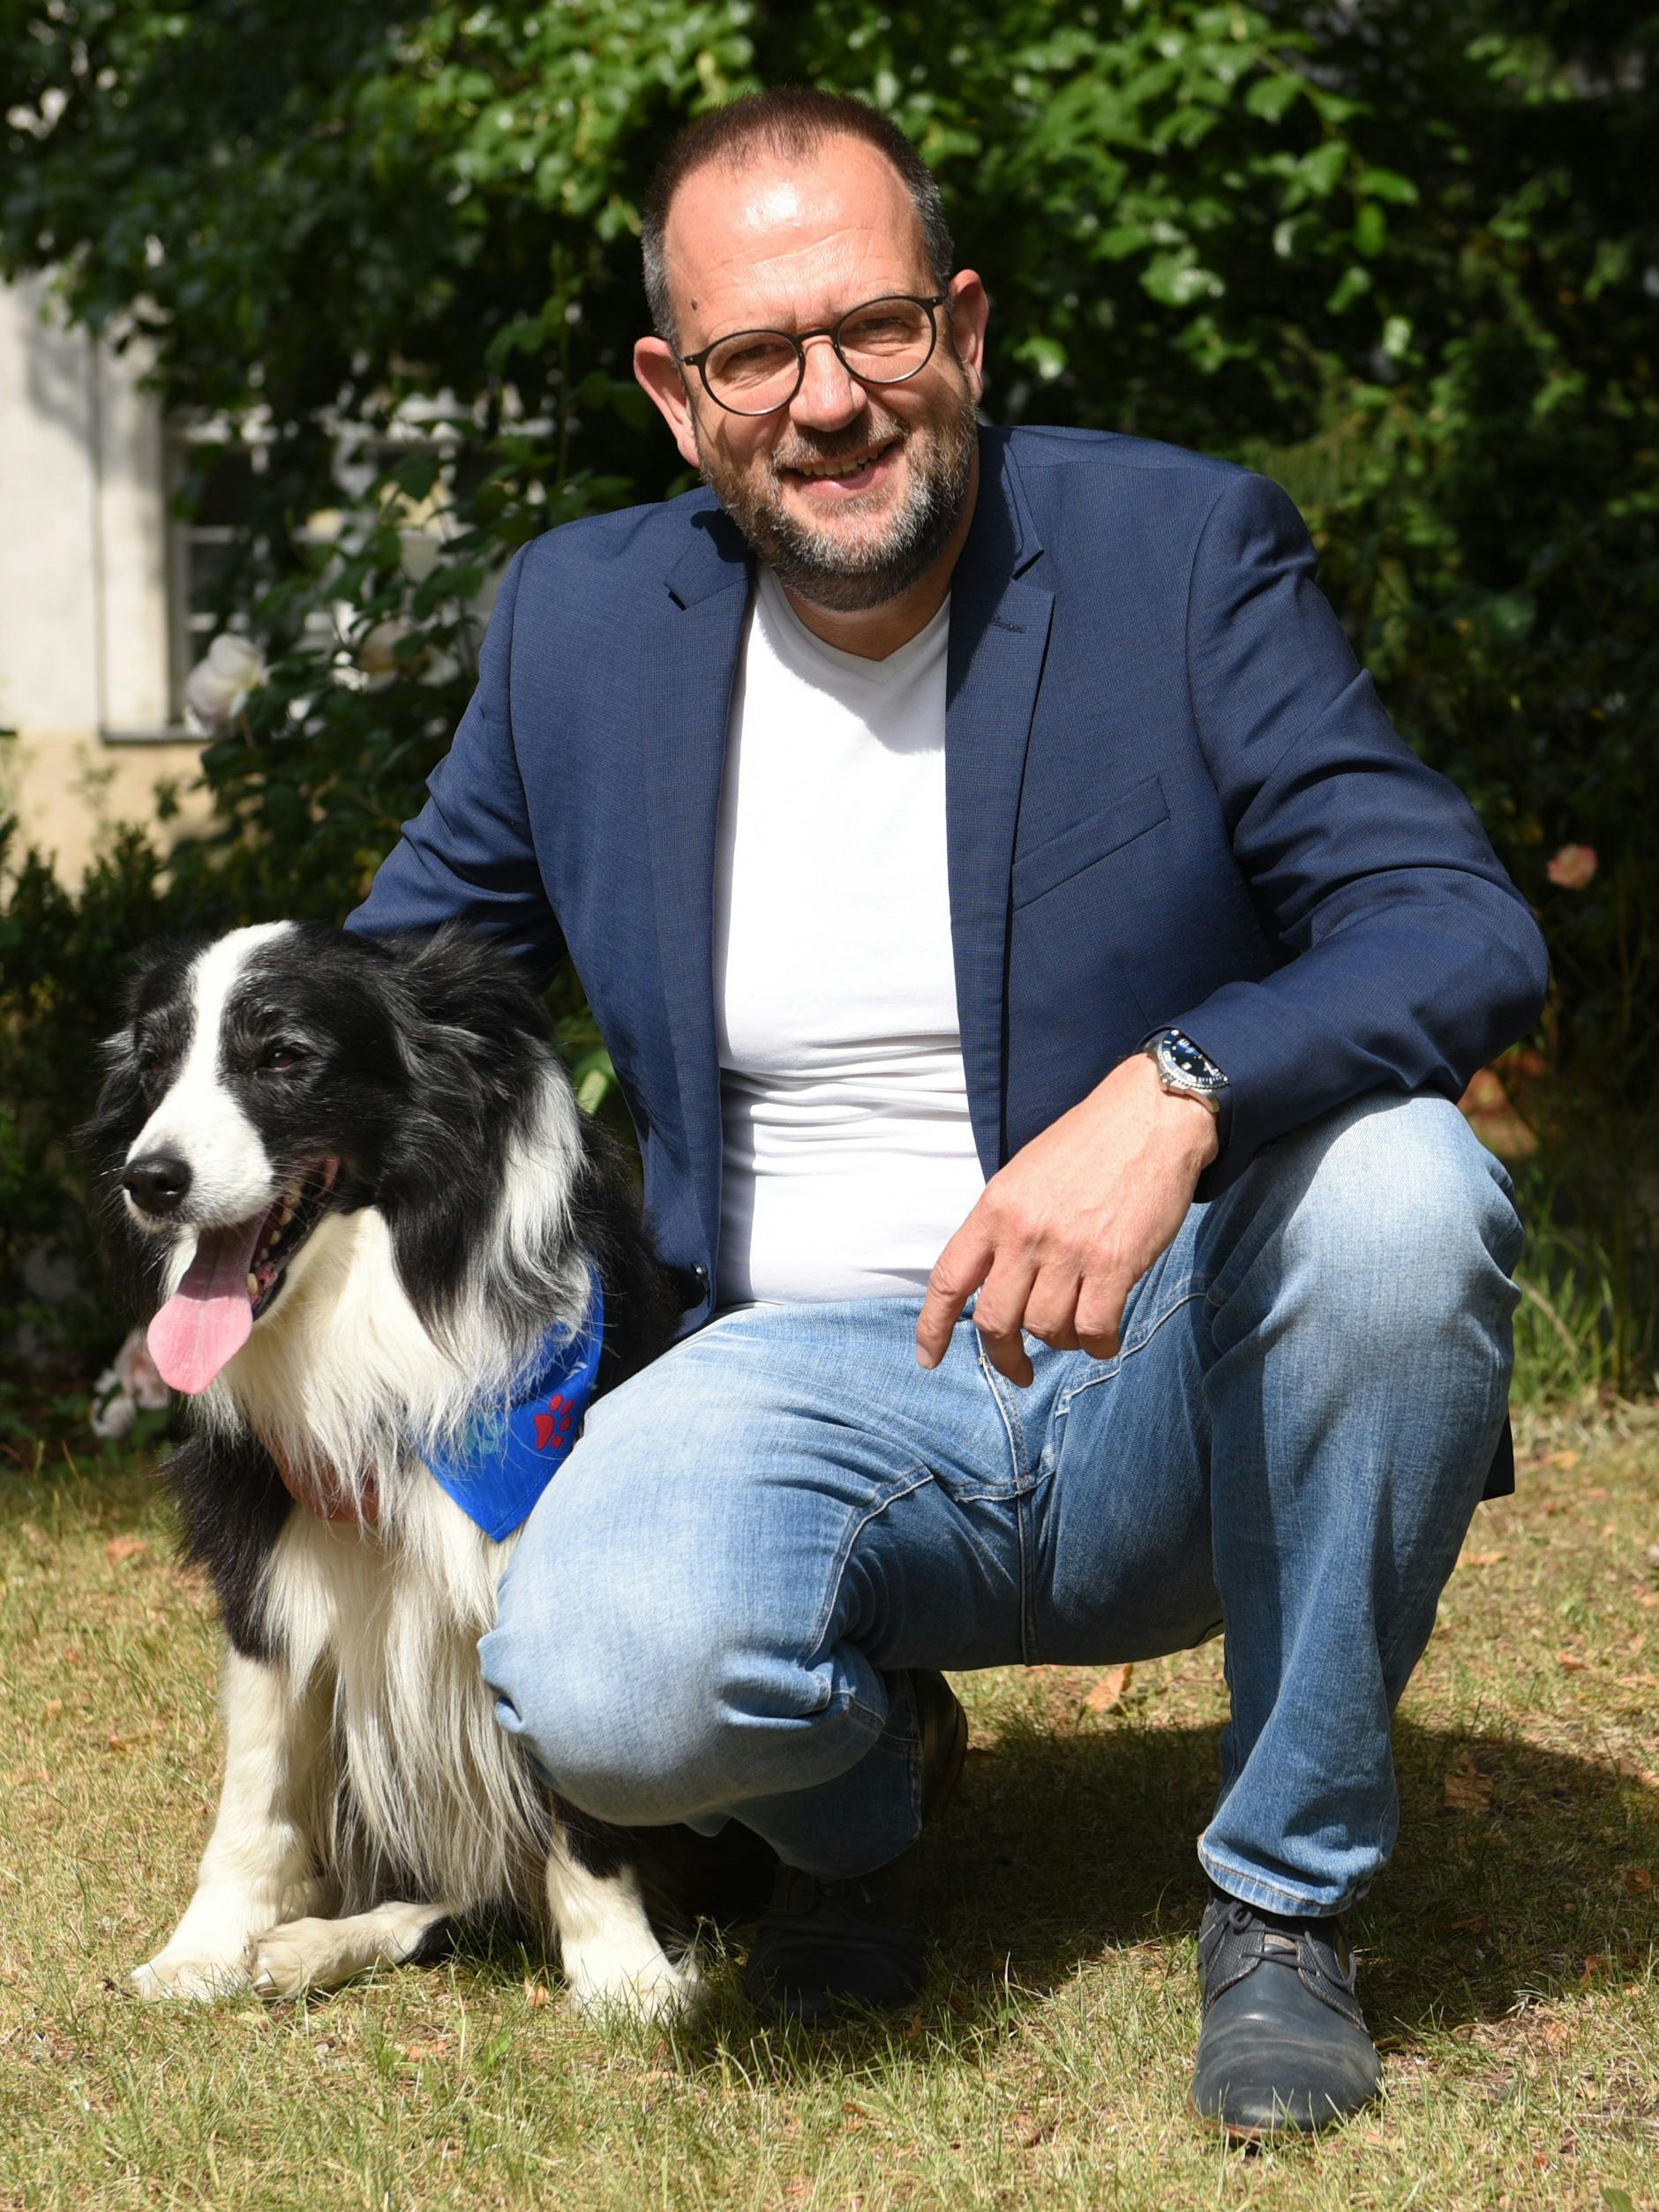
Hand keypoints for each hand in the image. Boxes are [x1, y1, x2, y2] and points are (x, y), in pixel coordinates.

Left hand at [916, 1053, 1219, 1384]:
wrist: (1150, 1117)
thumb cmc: (1088, 1146)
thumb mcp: (1023, 1177)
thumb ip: (1002, 1228)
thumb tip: (992, 1282)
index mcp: (994, 1209)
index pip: (948, 1280)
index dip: (932, 1327)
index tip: (927, 1359)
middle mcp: (1024, 1233)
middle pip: (995, 1321)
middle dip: (1004, 1357)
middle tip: (1019, 1368)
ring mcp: (1069, 1250)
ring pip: (1046, 1329)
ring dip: (1061, 1342)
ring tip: (1076, 1329)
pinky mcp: (1114, 1263)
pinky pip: (1093, 1329)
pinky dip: (1097, 1344)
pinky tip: (1103, 1337)